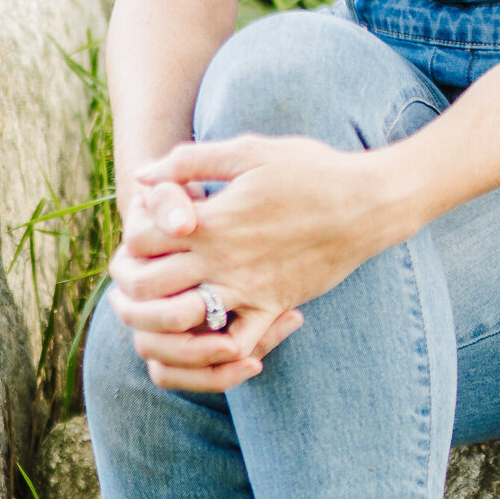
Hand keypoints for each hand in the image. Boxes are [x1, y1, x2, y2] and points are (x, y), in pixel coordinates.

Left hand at [107, 134, 409, 392]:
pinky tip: (210, 333)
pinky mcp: (274, 306)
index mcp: (211, 220)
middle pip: (147, 285)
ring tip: (160, 307)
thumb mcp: (250, 150)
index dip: (131, 234)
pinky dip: (216, 348)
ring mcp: (248, 288)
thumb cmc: (311, 170)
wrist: (368, 203)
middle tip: (135, 274)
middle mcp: (222, 259)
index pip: (141, 239)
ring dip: (161, 320)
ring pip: (182, 321)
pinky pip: (237, 342)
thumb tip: (143, 175)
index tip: (141, 229)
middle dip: (130, 282)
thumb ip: (192, 160)